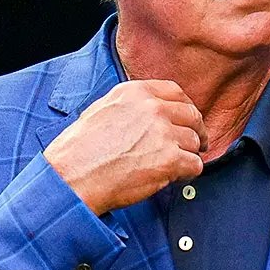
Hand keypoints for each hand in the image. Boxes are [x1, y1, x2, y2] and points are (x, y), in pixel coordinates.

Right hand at [44, 80, 208, 215]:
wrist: (73, 177)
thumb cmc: (79, 151)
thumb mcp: (101, 110)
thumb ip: (129, 106)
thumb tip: (147, 111)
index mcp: (135, 93)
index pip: (175, 91)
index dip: (185, 106)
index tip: (187, 119)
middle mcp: (152, 108)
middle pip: (191, 115)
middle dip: (196, 131)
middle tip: (195, 144)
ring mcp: (163, 133)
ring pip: (193, 142)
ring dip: (187, 155)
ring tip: (174, 166)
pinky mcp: (170, 159)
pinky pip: (194, 165)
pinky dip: (188, 173)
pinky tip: (175, 177)